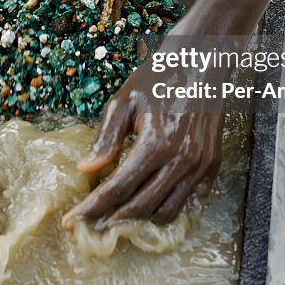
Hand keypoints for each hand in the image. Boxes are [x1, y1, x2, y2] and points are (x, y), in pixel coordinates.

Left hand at [61, 57, 224, 229]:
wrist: (202, 60)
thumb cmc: (158, 77)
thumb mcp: (123, 101)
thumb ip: (105, 138)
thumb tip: (85, 170)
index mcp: (155, 143)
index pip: (117, 189)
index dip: (91, 209)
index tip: (72, 222)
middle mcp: (180, 160)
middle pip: (139, 207)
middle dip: (111, 221)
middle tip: (91, 224)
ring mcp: (199, 166)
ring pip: (165, 212)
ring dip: (140, 219)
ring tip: (118, 215)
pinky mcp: (212, 166)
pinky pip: (188, 203)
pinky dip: (166, 208)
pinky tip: (148, 204)